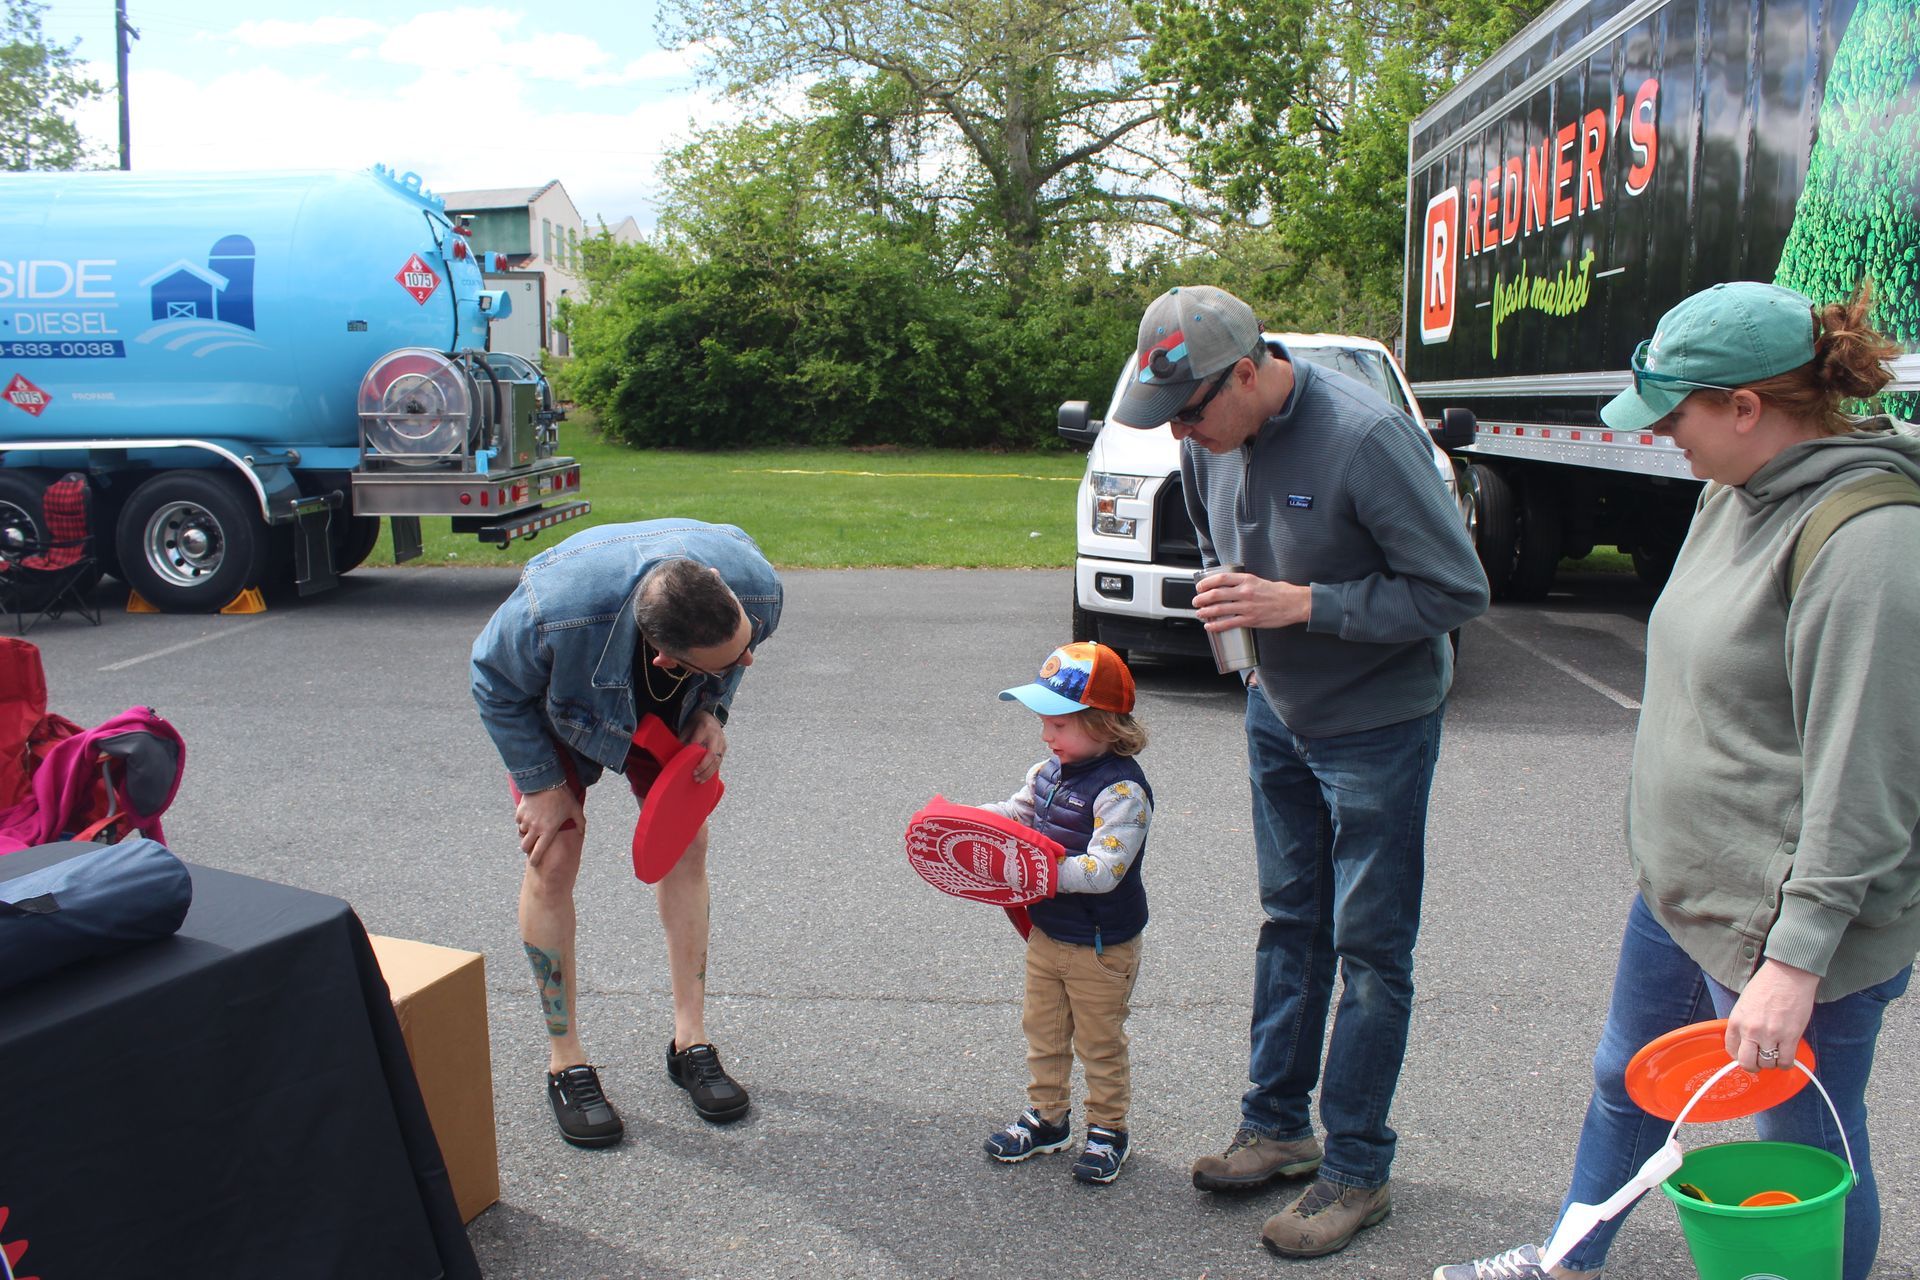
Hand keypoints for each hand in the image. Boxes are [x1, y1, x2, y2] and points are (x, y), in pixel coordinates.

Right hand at [515, 786, 582, 867]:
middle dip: (527, 848)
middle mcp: (535, 828)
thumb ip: (580, 822)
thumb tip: (581, 832)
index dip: (535, 859)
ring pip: (521, 833)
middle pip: (525, 846)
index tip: (534, 863)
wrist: (546, 781)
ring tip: (532, 829)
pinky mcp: (520, 812)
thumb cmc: (563, 796)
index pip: (538, 852)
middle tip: (530, 847)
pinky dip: (522, 822)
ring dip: (525, 833)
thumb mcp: (575, 809)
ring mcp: (526, 820)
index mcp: (548, 831)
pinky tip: (529, 817)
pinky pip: (518, 821)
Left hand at [682, 709, 728, 784]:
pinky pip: (719, 762)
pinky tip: (705, 777)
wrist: (710, 717)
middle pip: (712, 755)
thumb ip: (683, 741)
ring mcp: (722, 742)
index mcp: (705, 728)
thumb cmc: (697, 724)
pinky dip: (712, 771)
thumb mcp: (687, 729)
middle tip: (694, 775)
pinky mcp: (724, 748)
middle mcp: (716, 736)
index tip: (688, 766)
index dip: (694, 757)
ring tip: (699, 780)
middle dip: (703, 767)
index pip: (699, 745)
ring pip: (718, 761)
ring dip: (708, 772)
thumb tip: (677, 757)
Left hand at [1195, 569, 1310, 630]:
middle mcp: (1245, 592)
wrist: (1295, 603)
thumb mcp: (1259, 581)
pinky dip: (1216, 625)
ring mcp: (1247, 606)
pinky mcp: (1251, 619)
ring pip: (1219, 609)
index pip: (1221, 578)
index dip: (1206, 583)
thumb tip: (1228, 587)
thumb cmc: (1280, 592)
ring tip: (1199, 614)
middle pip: (1216, 594)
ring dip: (1206, 612)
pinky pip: (1229, 623)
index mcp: (1247, 579)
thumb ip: (1244, 583)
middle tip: (1196, 602)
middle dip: (1201, 598)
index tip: (1199, 586)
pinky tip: (1210, 626)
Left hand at [1725, 958, 1819, 1071]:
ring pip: (1767, 1064)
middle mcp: (1751, 1031)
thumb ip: (1743, 1022)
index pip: (1731, 1050)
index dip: (1738, 1056)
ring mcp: (1771, 1035)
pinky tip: (1786, 1058)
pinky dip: (1786, 1064)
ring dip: (1771, 1063)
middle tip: (1759, 1062)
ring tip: (1774, 1055)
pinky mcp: (1790, 1037)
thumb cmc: (1766, 985)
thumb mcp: (1744, 1003)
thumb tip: (1746, 1040)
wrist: (1788, 974)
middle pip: (1747, 1063)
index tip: (1745, 1055)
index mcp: (1736, 1021)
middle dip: (1752, 1066)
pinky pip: (1786, 1061)